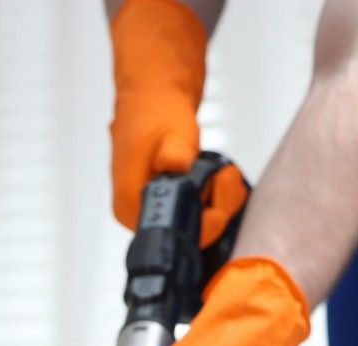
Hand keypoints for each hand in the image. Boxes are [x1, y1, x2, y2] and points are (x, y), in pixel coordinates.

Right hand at [109, 0, 245, 247]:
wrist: (152, 97)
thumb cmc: (157, 112)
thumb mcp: (172, 131)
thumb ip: (175, 152)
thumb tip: (173, 166)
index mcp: (131, 206)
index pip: (175, 235)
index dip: (207, 219)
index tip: (220, 184)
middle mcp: (137, 217)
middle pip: (189, 235)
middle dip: (218, 207)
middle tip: (226, 174)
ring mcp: (150, 212)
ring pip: (197, 226)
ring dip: (220, 201)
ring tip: (224, 172)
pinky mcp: (165, 205)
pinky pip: (197, 216)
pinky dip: (214, 199)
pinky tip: (218, 178)